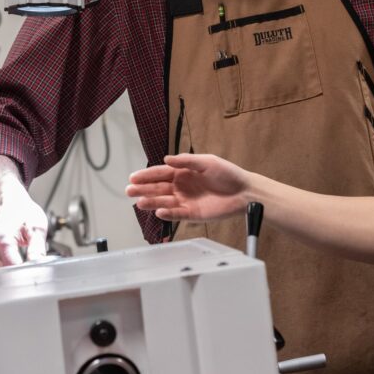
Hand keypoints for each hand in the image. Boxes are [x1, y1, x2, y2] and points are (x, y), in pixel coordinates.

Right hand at [0, 182, 48, 267]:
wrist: (10, 203)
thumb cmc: (23, 212)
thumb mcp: (37, 227)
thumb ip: (37, 248)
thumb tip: (38, 265)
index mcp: (3, 240)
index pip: (13, 268)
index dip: (26, 273)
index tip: (36, 273)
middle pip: (3, 274)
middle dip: (18, 276)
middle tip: (32, 271)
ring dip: (11, 275)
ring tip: (24, 266)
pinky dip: (5, 272)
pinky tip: (16, 266)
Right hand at [126, 154, 250, 221]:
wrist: (244, 192)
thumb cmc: (228, 174)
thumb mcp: (207, 162)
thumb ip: (187, 161)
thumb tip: (166, 159)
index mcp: (183, 172)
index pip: (161, 173)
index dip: (146, 175)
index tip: (133, 177)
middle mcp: (181, 187)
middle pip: (158, 188)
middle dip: (143, 189)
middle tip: (129, 190)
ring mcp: (185, 201)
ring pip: (164, 202)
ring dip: (151, 202)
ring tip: (139, 202)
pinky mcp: (192, 214)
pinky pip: (176, 214)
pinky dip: (167, 213)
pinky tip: (159, 211)